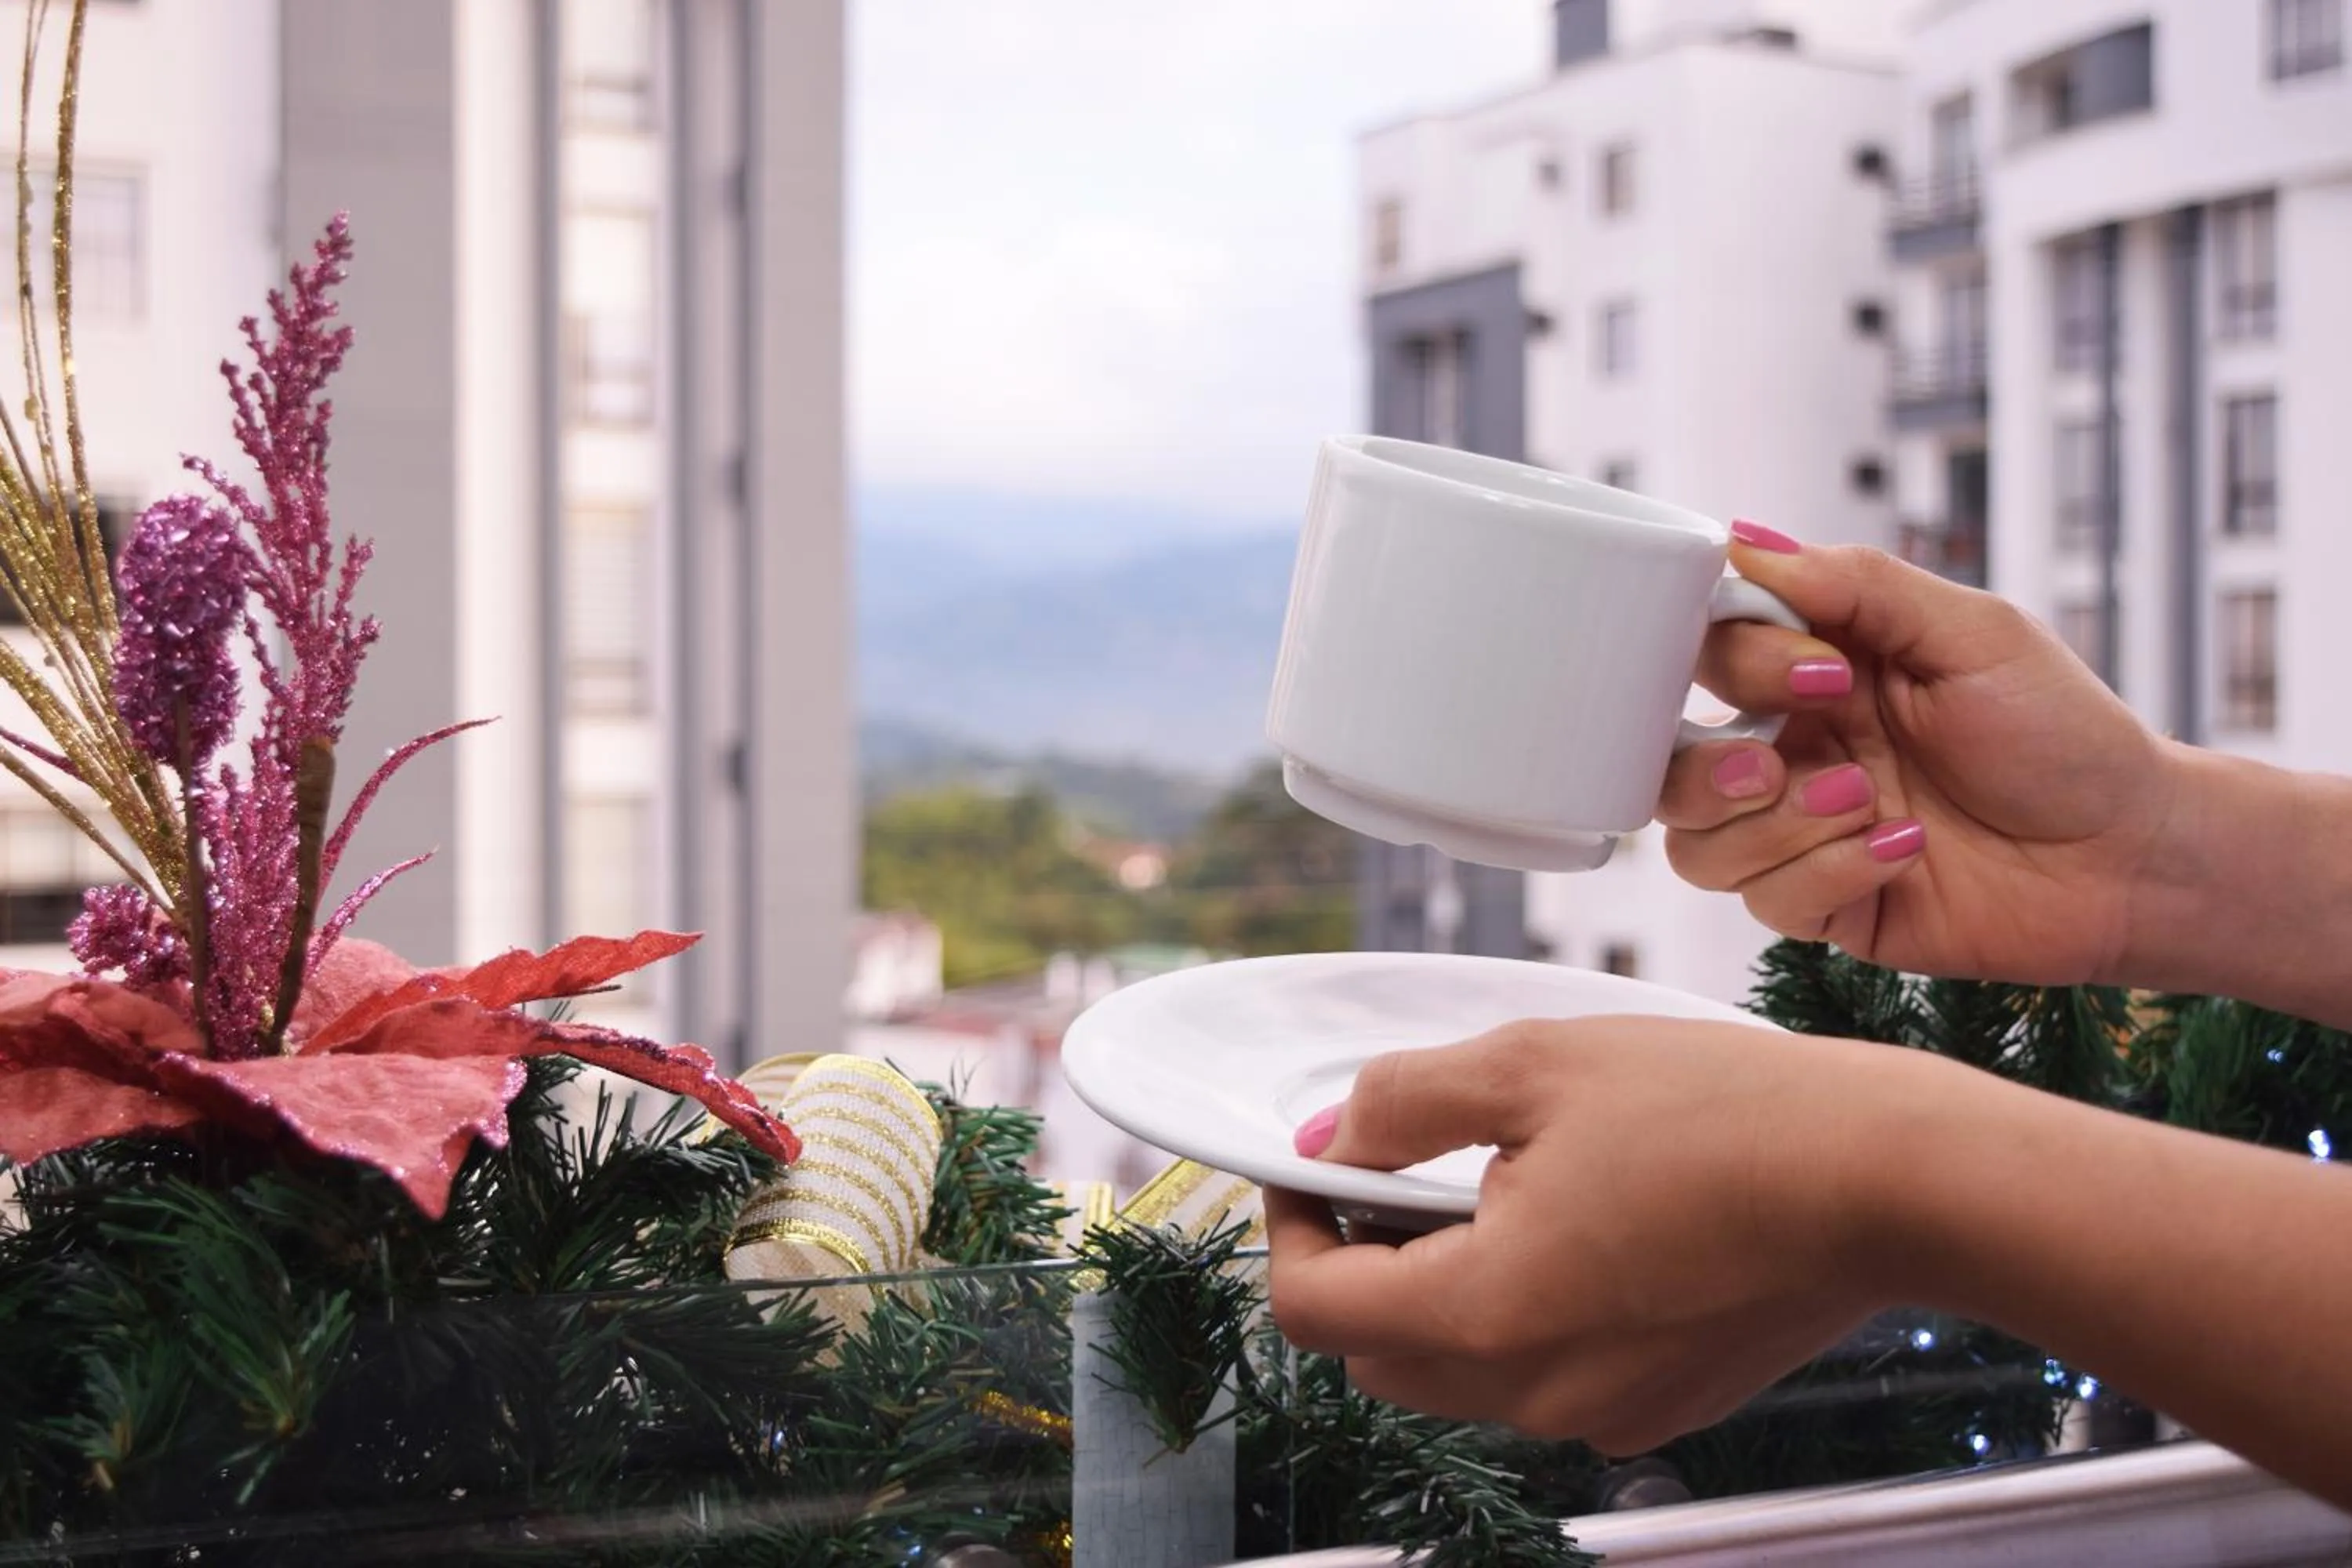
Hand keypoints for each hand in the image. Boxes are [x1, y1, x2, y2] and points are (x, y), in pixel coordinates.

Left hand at [1268, 1015, 2351, 1505]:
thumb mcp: (1535, 1064)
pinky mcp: (1661, 1407)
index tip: (1309, 1163)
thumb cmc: (1722, 1111)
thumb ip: (1406, 1102)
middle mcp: (1535, 1393)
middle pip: (1378, 1356)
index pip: (1313, 1310)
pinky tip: (1577, 1224)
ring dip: (1438, 1290)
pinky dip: (1522, 1313)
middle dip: (1359, 1265)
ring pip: (1459, 1373)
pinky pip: (1545, 1376)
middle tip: (1388, 1168)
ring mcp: (1602, 1414)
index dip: (1289, 1227)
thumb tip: (1331, 1134)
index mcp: (1486, 1314)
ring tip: (1491, 1183)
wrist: (1890, 1180)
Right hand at [1660, 522, 2175, 984]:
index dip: (1737, 659)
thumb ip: (1857, 585)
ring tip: (1863, 803)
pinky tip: (1905, 850)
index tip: (1821, 669)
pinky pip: (1767, 901)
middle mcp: (1793, 751)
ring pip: (1696, 845)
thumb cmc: (2065, 734)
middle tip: (1778, 762)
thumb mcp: (1973, 632)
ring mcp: (1801, 834)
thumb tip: (1744, 541)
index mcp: (1816, 672)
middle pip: (1668, 761)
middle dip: (1710, 766)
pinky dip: (1830, 872)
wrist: (2133, 855)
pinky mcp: (1826, 907)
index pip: (1708, 652)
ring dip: (1772, 825)